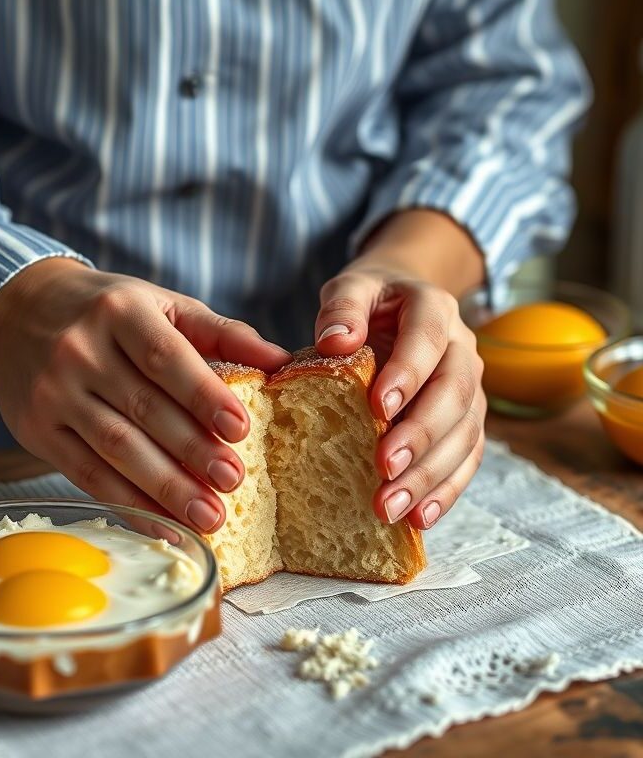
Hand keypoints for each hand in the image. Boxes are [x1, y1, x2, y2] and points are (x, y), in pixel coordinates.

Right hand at [0, 258, 290, 532]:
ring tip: (209, 515)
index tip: (240, 428)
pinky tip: (164, 524)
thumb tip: (280, 361)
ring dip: (165, 488)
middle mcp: (80, 350)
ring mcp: (53, 393)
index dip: (203, 395)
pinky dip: (129, 503)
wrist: (18, 311)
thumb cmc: (106, 309)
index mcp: (119, 311)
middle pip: (143, 409)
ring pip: (115, 448)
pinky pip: (86, 475)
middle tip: (233, 481)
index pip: (165, 357)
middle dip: (192, 451)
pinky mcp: (36, 431)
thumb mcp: (161, 304)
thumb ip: (221, 331)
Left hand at [314, 210, 485, 529]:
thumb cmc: (369, 302)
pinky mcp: (467, 420)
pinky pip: (468, 458)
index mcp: (434, 309)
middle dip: (420, 434)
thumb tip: (335, 342)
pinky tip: (419, 518)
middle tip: (384, 467)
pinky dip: (446, 490)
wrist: (400, 304)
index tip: (377, 407)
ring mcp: (470, 387)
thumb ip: (342, 308)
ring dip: (431, 474)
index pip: (427, 339)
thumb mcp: (351, 289)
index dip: (408, 372)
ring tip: (392, 507)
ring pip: (465, 434)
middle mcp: (463, 348)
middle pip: (454, 393)